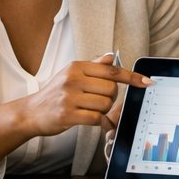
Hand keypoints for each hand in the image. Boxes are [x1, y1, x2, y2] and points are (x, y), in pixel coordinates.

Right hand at [15, 54, 149, 136]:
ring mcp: (69, 97)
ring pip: (105, 104)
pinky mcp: (67, 114)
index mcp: (76, 67)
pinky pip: (96, 118)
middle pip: (111, 89)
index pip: (111, 70)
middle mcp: (73, 79)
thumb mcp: (71, 75)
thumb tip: (111, 56)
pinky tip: (92, 121)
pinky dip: (100, 122)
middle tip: (98, 102)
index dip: (132, 77)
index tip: (148, 82)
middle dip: (111, 98)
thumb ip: (93, 67)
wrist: (31, 113)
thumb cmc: (54, 94)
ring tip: (90, 111)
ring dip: (104, 111)